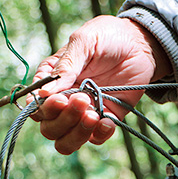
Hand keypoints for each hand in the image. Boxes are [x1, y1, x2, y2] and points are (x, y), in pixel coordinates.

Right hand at [29, 15, 170, 154]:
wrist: (141, 43)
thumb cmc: (108, 37)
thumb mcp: (83, 42)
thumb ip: (64, 67)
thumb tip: (42, 93)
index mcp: (52, 81)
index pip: (36, 106)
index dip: (44, 108)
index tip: (60, 99)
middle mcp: (64, 101)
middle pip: (49, 128)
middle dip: (62, 120)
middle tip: (82, 100)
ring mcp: (84, 112)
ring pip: (67, 141)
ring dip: (77, 133)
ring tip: (94, 114)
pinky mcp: (105, 118)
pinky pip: (95, 139)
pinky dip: (99, 134)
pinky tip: (108, 119)